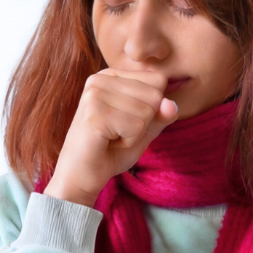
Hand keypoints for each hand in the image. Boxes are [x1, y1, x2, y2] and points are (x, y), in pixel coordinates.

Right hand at [44, 68, 178, 206]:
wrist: (80, 176)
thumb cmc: (109, 151)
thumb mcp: (143, 130)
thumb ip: (160, 115)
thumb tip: (172, 105)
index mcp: (111, 76)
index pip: (158, 80)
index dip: (151, 108)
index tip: (125, 121)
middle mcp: (100, 79)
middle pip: (155, 95)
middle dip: (144, 122)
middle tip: (117, 133)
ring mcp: (95, 94)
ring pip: (147, 110)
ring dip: (135, 134)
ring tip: (111, 138)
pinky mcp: (95, 113)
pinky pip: (136, 126)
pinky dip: (128, 141)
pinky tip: (107, 143)